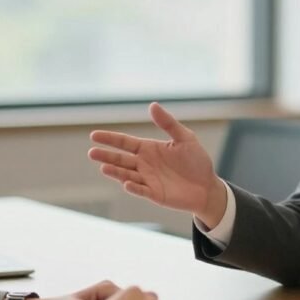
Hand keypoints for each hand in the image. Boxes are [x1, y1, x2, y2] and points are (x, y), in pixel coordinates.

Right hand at [89, 102, 227, 226]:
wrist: (208, 186)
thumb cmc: (196, 161)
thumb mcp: (185, 138)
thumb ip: (168, 123)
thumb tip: (152, 105)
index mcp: (149, 149)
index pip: (125, 143)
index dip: (110, 139)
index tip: (94, 135)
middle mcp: (144, 164)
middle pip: (121, 159)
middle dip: (106, 155)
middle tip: (92, 152)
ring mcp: (148, 179)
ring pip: (127, 174)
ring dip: (116, 171)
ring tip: (103, 167)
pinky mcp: (155, 194)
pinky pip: (141, 190)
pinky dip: (133, 187)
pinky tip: (126, 183)